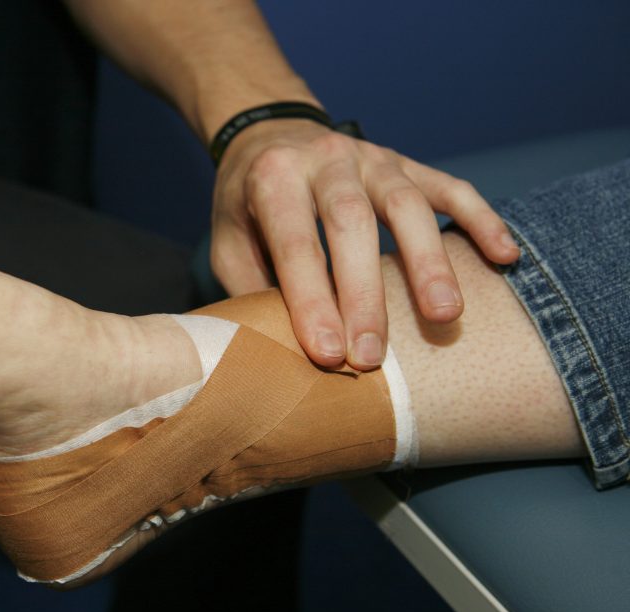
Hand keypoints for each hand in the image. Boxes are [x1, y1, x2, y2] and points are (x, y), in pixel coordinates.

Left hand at [211, 118, 519, 369]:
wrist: (272, 132)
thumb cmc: (248, 202)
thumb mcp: (229, 239)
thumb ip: (250, 285)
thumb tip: (279, 347)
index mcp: (274, 178)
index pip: (296, 244)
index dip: (312, 301)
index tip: (328, 355)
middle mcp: (327, 160)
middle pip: (352, 224)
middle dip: (365, 295)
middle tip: (374, 356)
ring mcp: (373, 158)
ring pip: (407, 205)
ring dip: (428, 262)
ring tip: (445, 316)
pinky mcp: (408, 163)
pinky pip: (451, 188)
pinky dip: (481, 219)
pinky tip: (505, 257)